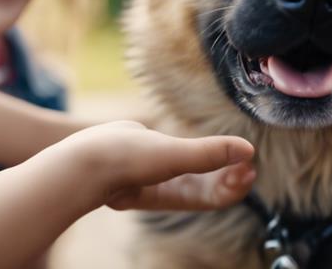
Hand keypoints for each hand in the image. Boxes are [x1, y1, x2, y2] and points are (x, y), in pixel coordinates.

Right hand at [56, 121, 255, 210]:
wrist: (81, 157)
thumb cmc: (124, 162)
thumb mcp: (171, 155)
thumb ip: (208, 153)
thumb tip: (248, 151)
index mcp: (177, 194)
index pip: (216, 198)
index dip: (236, 184)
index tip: (250, 164)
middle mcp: (169, 187)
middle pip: (208, 186)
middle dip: (230, 173)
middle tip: (247, 155)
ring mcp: (157, 171)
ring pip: (194, 170)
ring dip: (215, 160)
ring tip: (232, 147)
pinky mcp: (147, 152)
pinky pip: (178, 153)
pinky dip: (193, 147)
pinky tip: (198, 134)